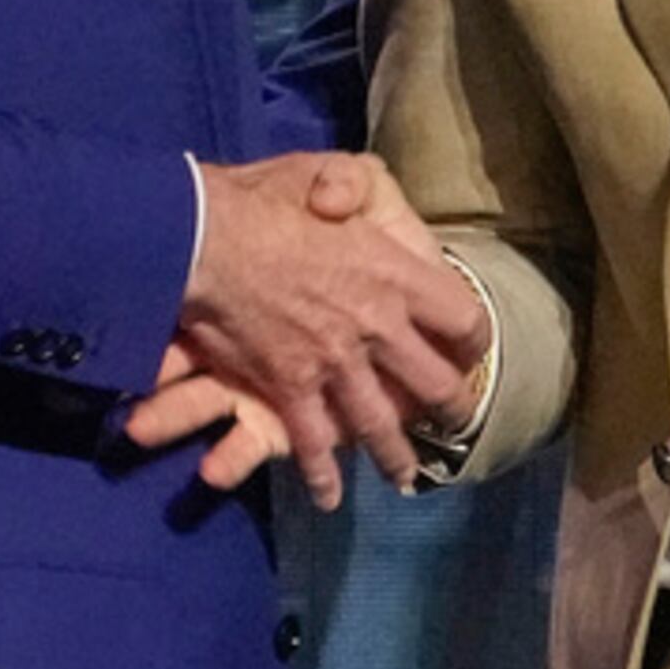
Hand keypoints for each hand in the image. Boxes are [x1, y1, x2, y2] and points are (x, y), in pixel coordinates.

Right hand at [154, 152, 489, 501]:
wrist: (199, 237)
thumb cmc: (259, 199)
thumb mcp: (324, 171)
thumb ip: (357, 184)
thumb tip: (357, 208)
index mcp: (396, 274)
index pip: (462, 318)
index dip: (470, 338)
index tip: (468, 351)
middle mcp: (377, 326)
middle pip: (434, 383)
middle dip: (449, 407)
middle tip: (455, 420)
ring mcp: (334, 363)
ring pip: (379, 425)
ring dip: (394, 455)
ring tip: (406, 476)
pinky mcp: (288, 389)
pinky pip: (312, 442)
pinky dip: (321, 475)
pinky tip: (330, 496)